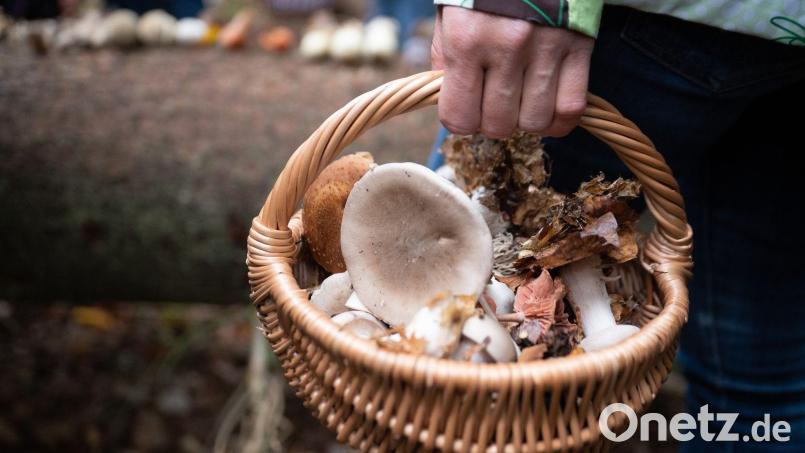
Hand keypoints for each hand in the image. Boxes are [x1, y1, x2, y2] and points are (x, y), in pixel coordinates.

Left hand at [431, 7, 593, 137]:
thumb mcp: (450, 13)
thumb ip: (445, 56)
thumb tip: (450, 97)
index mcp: (465, 41)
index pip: (460, 118)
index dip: (460, 121)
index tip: (464, 108)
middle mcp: (505, 48)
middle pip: (498, 125)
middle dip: (491, 122)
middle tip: (492, 102)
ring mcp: (546, 49)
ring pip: (535, 122)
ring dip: (525, 120)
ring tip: (520, 100)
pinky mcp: (578, 47)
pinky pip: (571, 108)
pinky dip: (559, 119)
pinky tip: (548, 107)